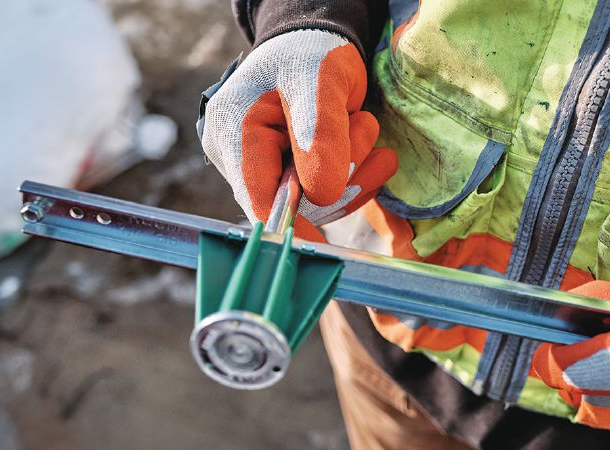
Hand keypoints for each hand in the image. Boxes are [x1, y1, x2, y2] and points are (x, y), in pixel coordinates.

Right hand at [199, 29, 396, 239]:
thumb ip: (320, 133)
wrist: (317, 43)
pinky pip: (326, 196)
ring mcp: (266, 168)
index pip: (257, 197)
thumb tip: (321, 194)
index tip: (327, 246)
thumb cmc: (311, 53)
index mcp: (233, 132)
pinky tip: (375, 155)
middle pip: (291, 203)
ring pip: (315, 203)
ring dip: (354, 173)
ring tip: (366, 125)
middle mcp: (240, 157)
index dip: (293, 224)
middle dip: (339, 176)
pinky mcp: (290, 176)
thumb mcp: (320, 82)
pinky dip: (356, 178)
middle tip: (365, 129)